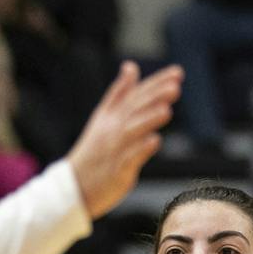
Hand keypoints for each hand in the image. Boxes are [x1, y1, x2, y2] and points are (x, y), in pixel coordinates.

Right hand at [65, 62, 181, 218]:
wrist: (74, 186)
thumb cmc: (94, 152)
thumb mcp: (103, 117)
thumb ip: (119, 92)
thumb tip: (131, 66)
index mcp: (111, 115)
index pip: (136, 95)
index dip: (156, 83)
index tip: (178, 72)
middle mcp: (112, 129)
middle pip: (135, 109)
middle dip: (155, 97)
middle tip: (176, 86)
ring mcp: (115, 150)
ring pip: (132, 131)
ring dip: (149, 119)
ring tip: (167, 110)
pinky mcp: (117, 171)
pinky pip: (129, 159)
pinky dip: (141, 149)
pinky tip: (155, 140)